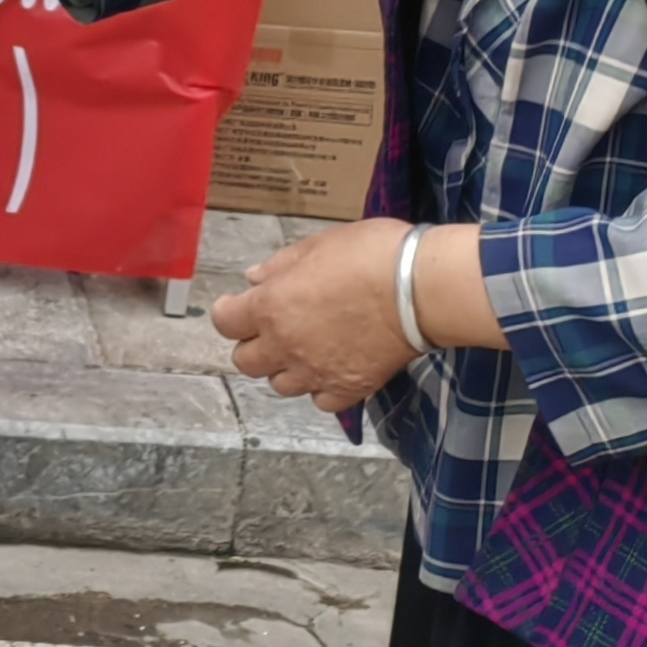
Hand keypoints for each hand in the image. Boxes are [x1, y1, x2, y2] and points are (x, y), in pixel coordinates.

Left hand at [210, 221, 417, 413]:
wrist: (420, 289)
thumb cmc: (370, 255)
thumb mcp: (318, 245)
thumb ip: (281, 265)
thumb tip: (254, 278)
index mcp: (270, 306)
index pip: (225, 322)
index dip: (229, 312)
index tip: (239, 305)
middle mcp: (285, 346)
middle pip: (246, 362)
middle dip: (253, 344)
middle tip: (271, 328)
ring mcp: (316, 372)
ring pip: (280, 385)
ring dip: (285, 368)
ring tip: (304, 348)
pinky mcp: (350, 389)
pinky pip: (322, 400)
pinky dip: (321, 387)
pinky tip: (333, 367)